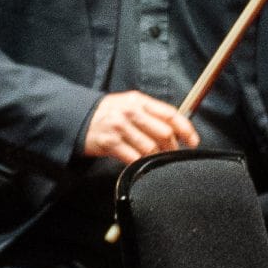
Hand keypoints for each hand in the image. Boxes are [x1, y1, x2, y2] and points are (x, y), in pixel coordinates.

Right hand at [80, 90, 200, 164]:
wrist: (74, 117)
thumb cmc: (107, 113)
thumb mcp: (128, 104)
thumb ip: (150, 113)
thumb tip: (176, 128)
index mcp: (139, 101)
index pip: (170, 114)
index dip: (186, 129)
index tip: (193, 142)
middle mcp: (130, 112)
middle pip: (164, 133)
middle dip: (173, 147)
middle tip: (173, 155)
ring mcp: (119, 127)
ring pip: (150, 147)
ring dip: (159, 158)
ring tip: (159, 161)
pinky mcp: (109, 143)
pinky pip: (133, 158)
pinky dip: (141, 164)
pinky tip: (143, 166)